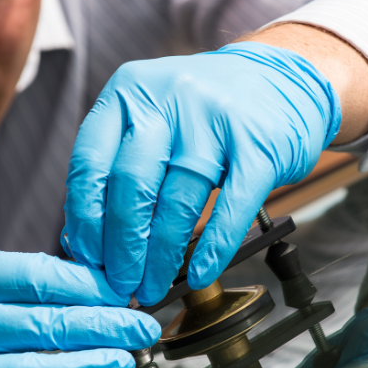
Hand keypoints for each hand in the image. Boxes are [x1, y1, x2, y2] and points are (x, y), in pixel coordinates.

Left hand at [61, 41, 341, 303]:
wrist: (283, 80)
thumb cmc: (207, 112)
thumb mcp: (154, 120)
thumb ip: (117, 165)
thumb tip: (83, 236)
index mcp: (131, 91)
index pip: (90, 163)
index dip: (85, 220)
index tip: (89, 258)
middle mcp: (170, 99)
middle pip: (132, 186)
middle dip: (122, 247)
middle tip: (122, 283)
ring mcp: (217, 120)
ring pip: (178, 202)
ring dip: (162, 258)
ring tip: (153, 287)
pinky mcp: (260, 146)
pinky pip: (231, 208)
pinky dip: (213, 250)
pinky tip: (200, 273)